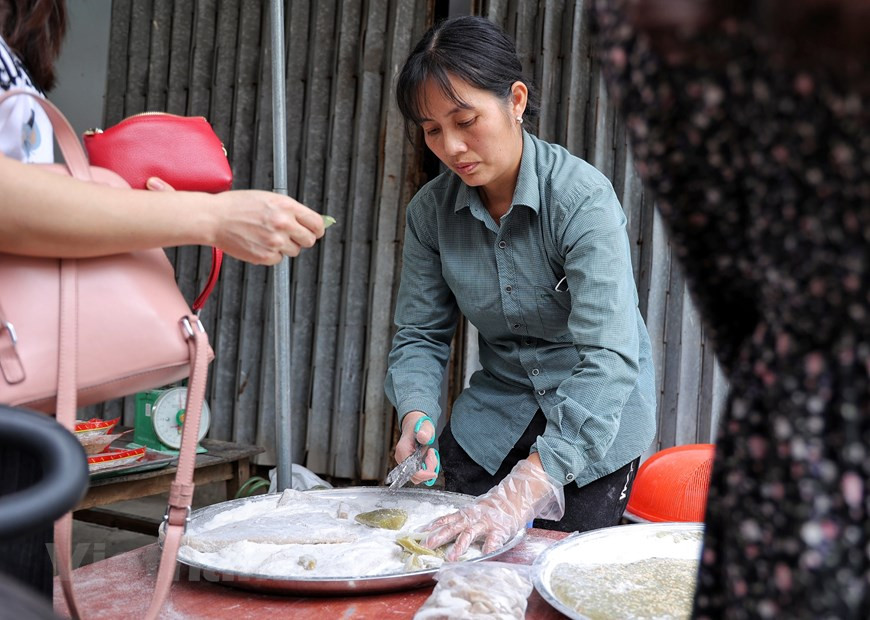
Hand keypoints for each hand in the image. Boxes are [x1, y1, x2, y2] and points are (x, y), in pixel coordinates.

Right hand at [146, 177, 324, 264]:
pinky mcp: (266, 256)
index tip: (315, 231)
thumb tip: (311, 221)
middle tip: (289, 235)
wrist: (214, 218)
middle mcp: (283, 224)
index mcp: (286, 206)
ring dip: (285, 246)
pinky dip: (271, 254)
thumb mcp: (268, 198)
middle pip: (309, 240)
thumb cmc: (238, 206)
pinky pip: (279, 259)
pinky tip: (258, 243)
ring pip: (294, 251)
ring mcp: (275, 241)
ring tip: (266, 236)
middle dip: (302, 238)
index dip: (317, 229)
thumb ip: (290, 209)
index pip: (316, 223)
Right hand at [394, 411, 438, 485]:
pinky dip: (426, 467)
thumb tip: (422, 436)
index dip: (424, 475)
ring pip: (418, 476)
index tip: (434, 473)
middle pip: (415, 476)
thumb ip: (425, 432)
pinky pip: (419, 472)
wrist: (414, 424)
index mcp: (403, 450)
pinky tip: (428, 456)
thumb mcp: (425, 427)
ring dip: (428, 467)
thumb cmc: (419, 425)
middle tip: (432, 453)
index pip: (412, 472)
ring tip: (430, 453)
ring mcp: (404, 462)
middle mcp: (401, 458)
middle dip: (428, 469)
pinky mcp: (408, 464)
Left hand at [422, 457, 563, 560]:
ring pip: (470, 534)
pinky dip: (489, 548)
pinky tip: (484, 555)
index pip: (446, 518)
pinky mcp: (499, 530)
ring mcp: (486, 523)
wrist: (515, 498)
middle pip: (452, 527)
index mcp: (466, 513)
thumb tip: (442, 529)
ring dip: (459, 546)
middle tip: (426, 545)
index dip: (432, 525)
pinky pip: (493, 540)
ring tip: (451, 557)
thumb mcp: (475, 510)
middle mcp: (473, 517)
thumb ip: (462, 519)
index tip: (419, 532)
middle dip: (439, 536)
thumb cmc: (494, 508)